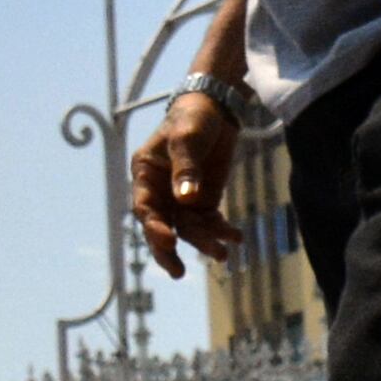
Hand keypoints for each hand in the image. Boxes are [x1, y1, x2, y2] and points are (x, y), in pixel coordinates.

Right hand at [132, 89, 241, 275]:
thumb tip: (186, 200)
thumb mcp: (187, 139)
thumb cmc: (193, 117)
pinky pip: (209, 222)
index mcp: (145, 174)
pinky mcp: (203, 200)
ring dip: (203, 242)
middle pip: (161, 226)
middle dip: (168, 251)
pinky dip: (221, 231)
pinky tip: (236, 237)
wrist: (217, 108)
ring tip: (222, 255)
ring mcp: (181, 198)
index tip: (169, 240)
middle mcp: (160, 191)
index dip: (154, 226)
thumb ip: (186, 169)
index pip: (145, 207)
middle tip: (177, 272)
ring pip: (188, 229)